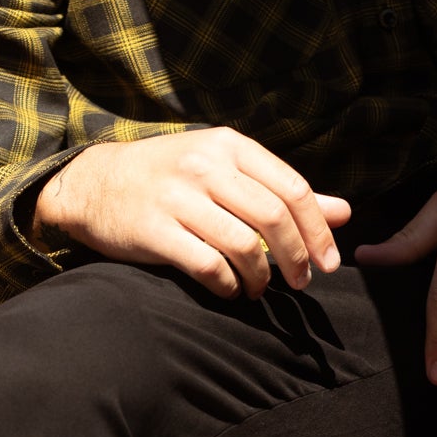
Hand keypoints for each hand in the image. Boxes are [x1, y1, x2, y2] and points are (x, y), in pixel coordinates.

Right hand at [31, 127, 350, 299]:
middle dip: (296, 258)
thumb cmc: (168, 176)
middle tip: (302, 283)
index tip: (328, 262)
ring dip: (262, 277)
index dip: (318, 230)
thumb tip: (344, 213)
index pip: (292, 188)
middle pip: (274, 217)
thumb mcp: (224, 169)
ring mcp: (178, 197)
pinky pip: (207, 265)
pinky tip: (230, 291)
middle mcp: (205, 166)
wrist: (93, 183)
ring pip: (243, 245)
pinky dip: (228, 285)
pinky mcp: (154, 230)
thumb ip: (281, 190)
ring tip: (260, 290)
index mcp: (228, 146)